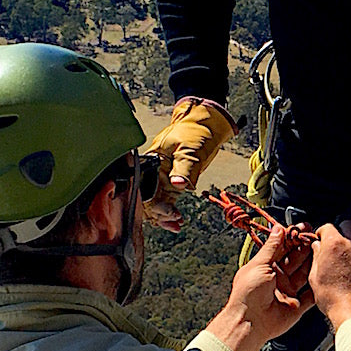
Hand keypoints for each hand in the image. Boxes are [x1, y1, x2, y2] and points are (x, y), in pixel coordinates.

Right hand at [143, 97, 237, 231]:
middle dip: (159, 214)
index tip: (170, 212)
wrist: (206, 125)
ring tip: (176, 225)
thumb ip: (183, 169)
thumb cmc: (194, 131)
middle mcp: (151, 172)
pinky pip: (165, 202)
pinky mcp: (171, 183)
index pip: (144, 189)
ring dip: (164, 217)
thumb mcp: (188, 149)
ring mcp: (161, 178)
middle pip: (147, 200)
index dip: (155, 205)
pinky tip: (177, 222)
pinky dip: (170, 213)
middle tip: (174, 220)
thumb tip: (177, 185)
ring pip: (156, 204)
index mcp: (150, 162)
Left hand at [206, 225, 314, 350]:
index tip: (304, 228)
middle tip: (316, 237)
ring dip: (313, 263)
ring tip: (323, 251)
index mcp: (266, 266)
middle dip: (305, 247)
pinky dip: (317, 286)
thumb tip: (277, 229)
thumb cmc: (248, 295)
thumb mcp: (259, 265)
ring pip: (305, 273)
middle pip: (296, 258)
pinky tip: (324, 275)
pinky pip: (311, 294)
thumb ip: (271, 247)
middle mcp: (278, 277)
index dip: (293, 237)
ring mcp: (288, 290)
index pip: (283, 247)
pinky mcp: (297, 304)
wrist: (251, 322)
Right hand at [309, 221, 350, 330]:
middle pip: (347, 226)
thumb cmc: (335, 298)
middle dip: (341, 232)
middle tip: (337, 245)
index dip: (323, 233)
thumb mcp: (315, 277)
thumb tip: (317, 247)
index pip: (327, 227)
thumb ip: (317, 256)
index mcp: (334, 244)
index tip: (322, 239)